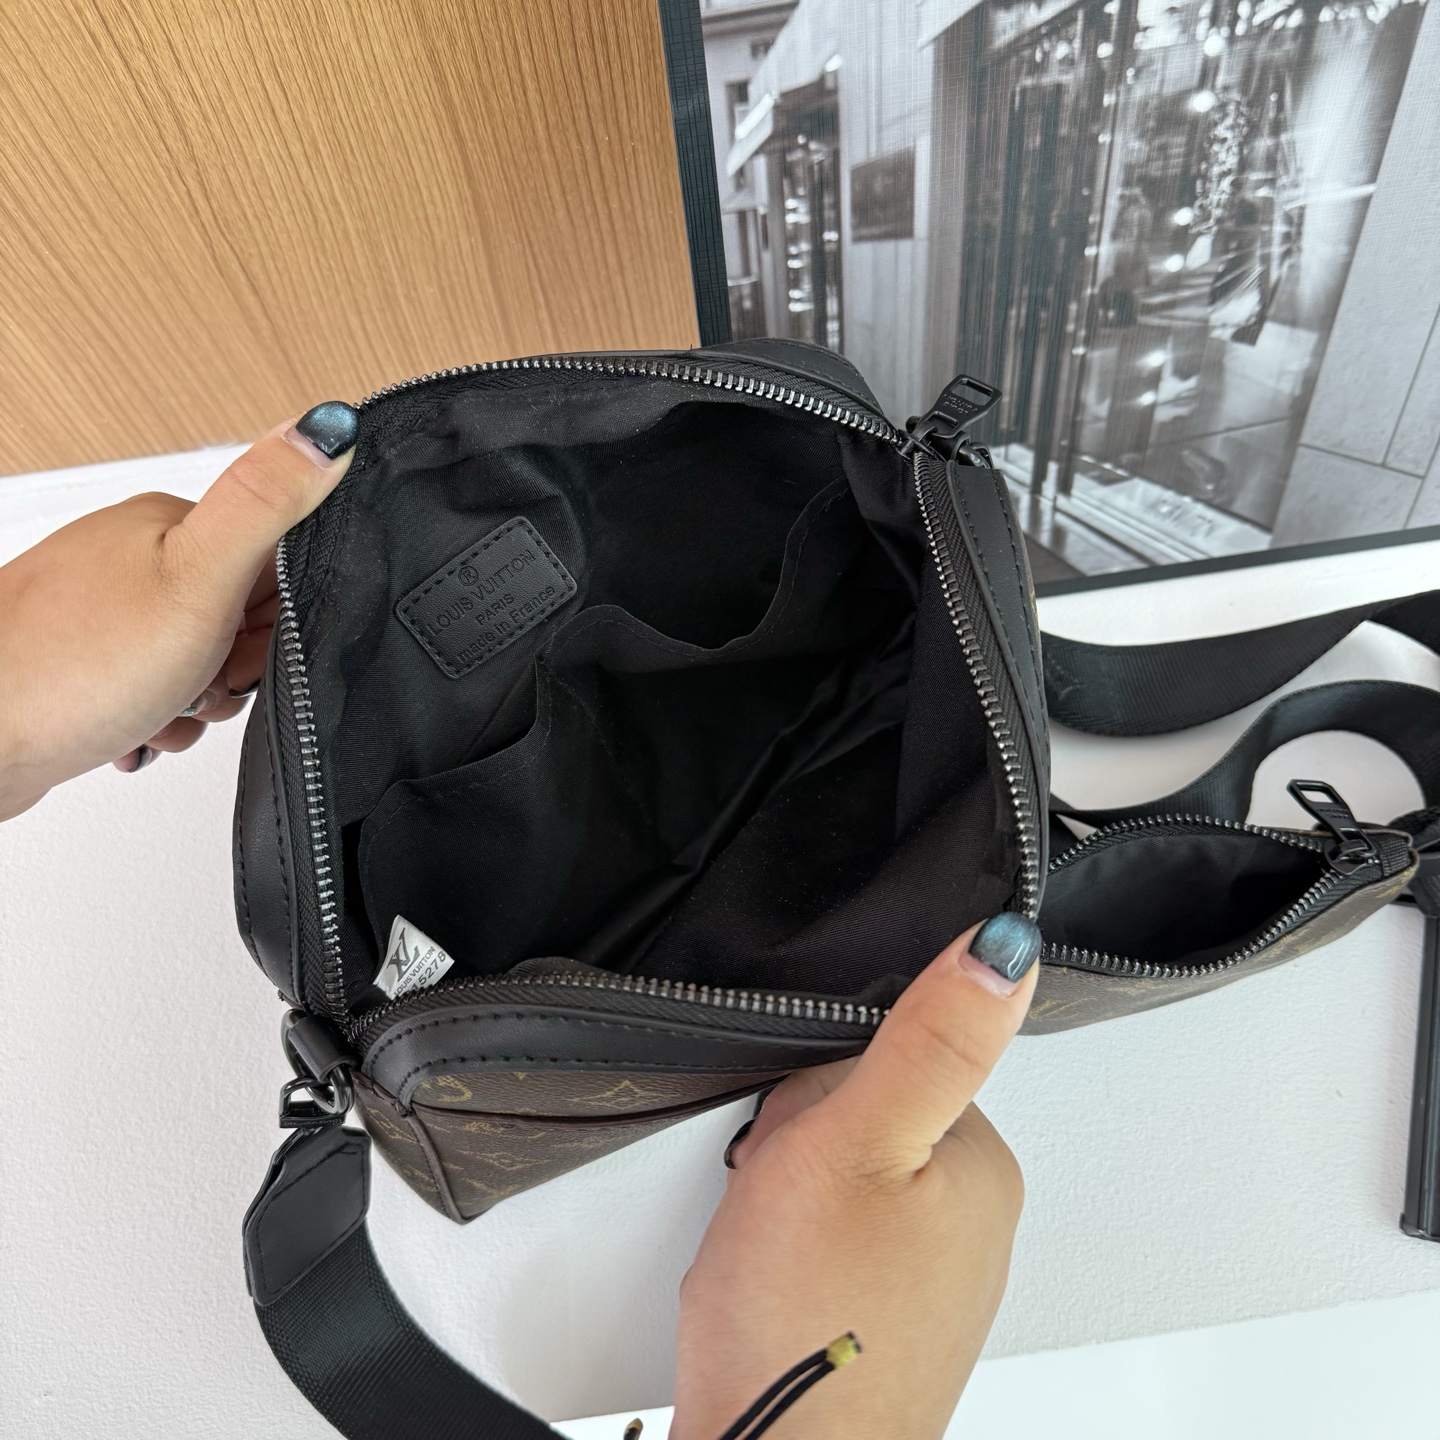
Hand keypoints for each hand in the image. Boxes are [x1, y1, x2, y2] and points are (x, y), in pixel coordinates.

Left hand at [0, 405, 356, 819]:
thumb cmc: (73, 666)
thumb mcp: (199, 577)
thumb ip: (268, 503)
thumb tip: (328, 426)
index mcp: (167, 523)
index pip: (275, 565)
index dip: (275, 619)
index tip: (242, 640)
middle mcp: (133, 557)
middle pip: (241, 619)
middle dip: (235, 668)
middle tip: (199, 676)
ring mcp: (106, 608)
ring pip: (201, 662)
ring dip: (196, 702)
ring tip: (160, 706)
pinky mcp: (86, 657)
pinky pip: (156, 691)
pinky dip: (158, 718)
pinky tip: (137, 724)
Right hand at [671, 916, 1040, 1439]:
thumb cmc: (814, 1327)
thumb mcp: (853, 1144)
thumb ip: (927, 1041)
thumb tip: (1004, 947)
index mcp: (981, 1164)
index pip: (883, 1059)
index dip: (813, 1090)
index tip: (800, 1137)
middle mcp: (969, 1220)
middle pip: (854, 1116)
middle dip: (793, 1146)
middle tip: (777, 1200)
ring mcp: (923, 1276)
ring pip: (828, 1181)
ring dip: (778, 1200)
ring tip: (766, 1250)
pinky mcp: (878, 1317)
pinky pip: (819, 1241)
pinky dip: (779, 1251)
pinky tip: (769, 1285)